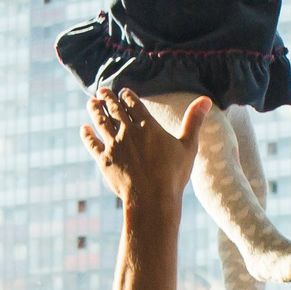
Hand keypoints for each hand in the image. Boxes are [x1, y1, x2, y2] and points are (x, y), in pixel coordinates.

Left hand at [81, 89, 210, 208]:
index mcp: (147, 125)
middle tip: (102, 91)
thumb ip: (194, 121)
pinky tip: (84, 129)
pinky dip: (87, 135)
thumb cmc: (173, 174)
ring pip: (100, 121)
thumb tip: (206, 99)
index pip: (133, 103)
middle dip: (107, 98)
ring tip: (90, 102)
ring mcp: (114, 145)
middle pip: (114, 109)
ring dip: (95, 110)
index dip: (126, 95)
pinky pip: (92, 143)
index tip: (122, 91)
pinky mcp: (104, 160)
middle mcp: (128, 131)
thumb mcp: (188, 146)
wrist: (151, 199)